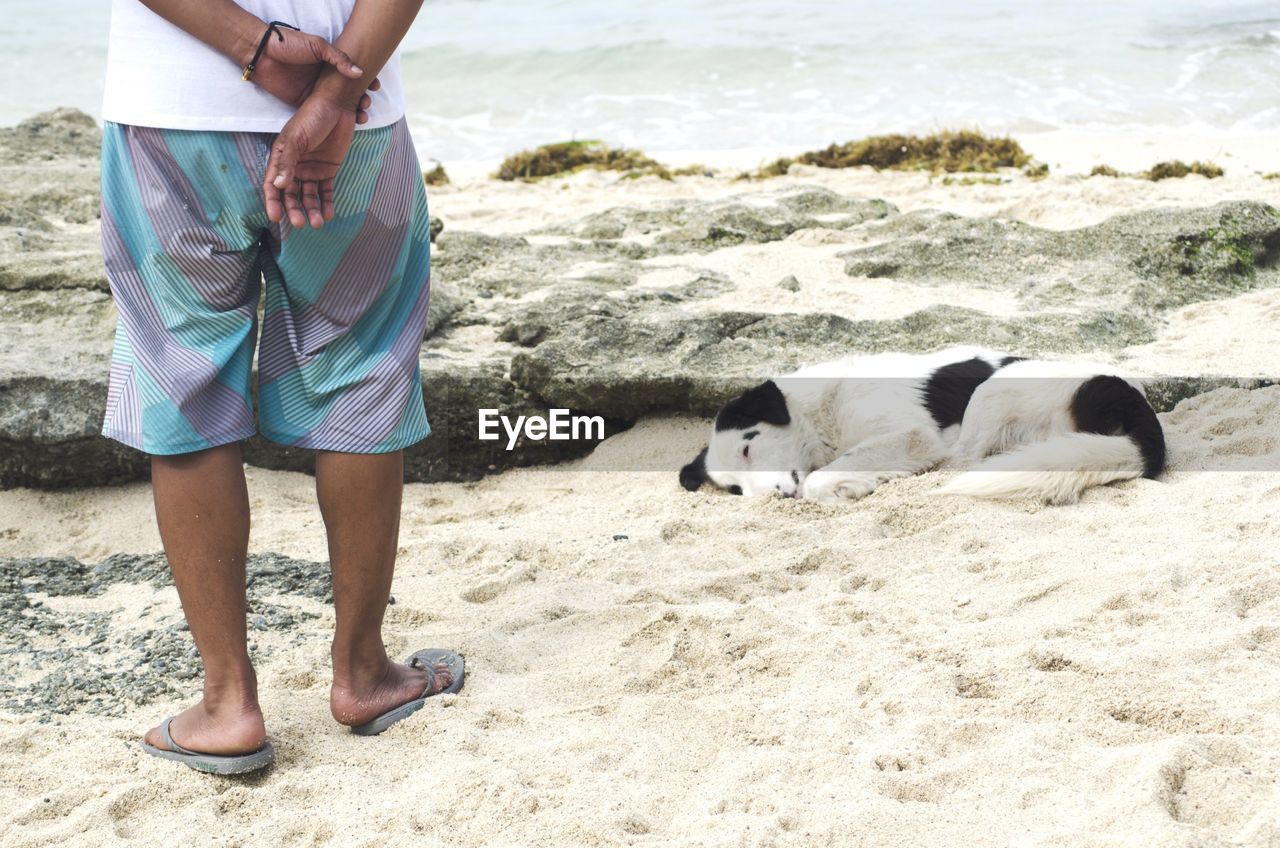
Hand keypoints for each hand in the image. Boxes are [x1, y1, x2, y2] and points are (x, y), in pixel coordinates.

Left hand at [249, 26, 380, 123]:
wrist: (261, 53)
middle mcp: (324, 80)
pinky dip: (334, 120)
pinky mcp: (303, 104)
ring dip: (352, 111)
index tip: (375, 87)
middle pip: (349, 93)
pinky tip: (347, 123)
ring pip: (339, 106)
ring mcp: (315, 93)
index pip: (353, 74)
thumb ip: (339, 59)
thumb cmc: (288, 44)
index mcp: (329, 64)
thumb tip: (359, 73)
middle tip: (367, 103)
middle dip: (362, 99)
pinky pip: (323, 114)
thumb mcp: (318, 46)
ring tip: (361, 115)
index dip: (366, 81)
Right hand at [263, 95, 358, 228]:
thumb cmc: (312, 117)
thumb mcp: (297, 138)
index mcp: (281, 158)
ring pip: (308, 196)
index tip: (276, 218)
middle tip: (299, 224)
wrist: (336, 106)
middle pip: (291, 195)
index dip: (273, 202)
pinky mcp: (328, 169)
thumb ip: (287, 162)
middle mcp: (294, 166)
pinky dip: (327, 203)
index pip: (273, 184)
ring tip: (317, 224)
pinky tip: (329, 214)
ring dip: (312, 210)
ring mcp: (311, 169)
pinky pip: (325, 190)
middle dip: (294, 210)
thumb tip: (279, 186)